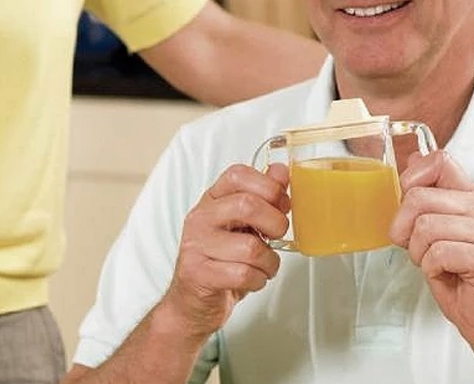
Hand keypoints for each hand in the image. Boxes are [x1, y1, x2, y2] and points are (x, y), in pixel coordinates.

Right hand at [161, 162, 289, 340]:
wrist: (191, 302)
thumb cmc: (221, 260)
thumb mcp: (241, 224)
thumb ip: (261, 197)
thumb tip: (280, 171)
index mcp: (212, 200)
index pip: (237, 175)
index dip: (267, 186)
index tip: (282, 204)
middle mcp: (201, 217)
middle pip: (247, 205)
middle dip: (275, 223)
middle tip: (277, 235)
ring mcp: (196, 245)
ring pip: (250, 247)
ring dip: (269, 261)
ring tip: (265, 265)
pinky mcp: (198, 274)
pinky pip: (243, 274)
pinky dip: (258, 280)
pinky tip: (253, 279)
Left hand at [389, 150, 473, 356]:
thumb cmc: (459, 275)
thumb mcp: (435, 228)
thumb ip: (427, 194)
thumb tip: (412, 158)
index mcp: (469, 196)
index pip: (439, 160)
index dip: (412, 177)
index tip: (408, 203)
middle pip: (418, 196)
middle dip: (403, 226)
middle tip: (412, 245)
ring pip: (425, 225)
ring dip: (417, 251)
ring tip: (432, 261)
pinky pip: (438, 252)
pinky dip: (430, 267)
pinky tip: (444, 273)